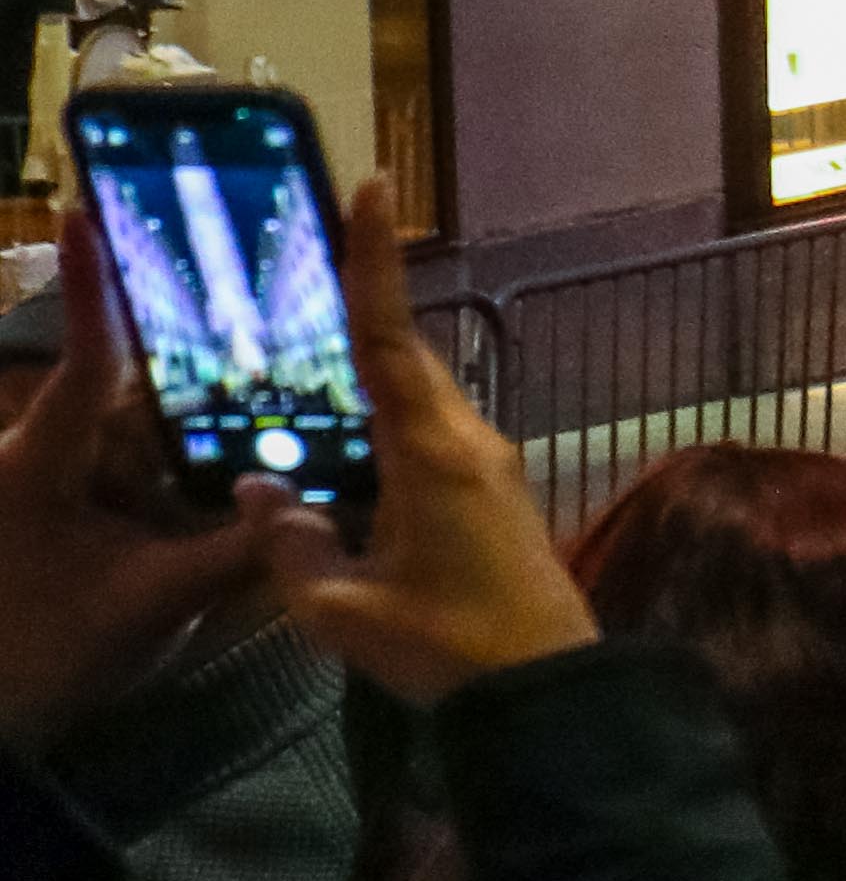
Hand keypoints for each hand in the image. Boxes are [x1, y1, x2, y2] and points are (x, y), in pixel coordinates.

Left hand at [0, 217, 286, 752]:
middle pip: (137, 395)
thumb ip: (232, 554)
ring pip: (144, 439)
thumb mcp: (142, 607)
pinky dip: (186, 480)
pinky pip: (138, 478)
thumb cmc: (39, 654)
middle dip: (203, 383)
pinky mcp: (67, 513)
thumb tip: (311, 506)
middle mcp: (42, 455)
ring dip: (203, 441)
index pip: (84, 360)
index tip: (86, 210)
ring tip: (287, 416)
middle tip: (279, 336)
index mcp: (39, 461)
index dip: (88, 284)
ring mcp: (52, 483)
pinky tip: (247, 484)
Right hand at [249, 182, 600, 704]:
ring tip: (307, 360)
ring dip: (370, 377)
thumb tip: (263, 491)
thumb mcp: (342, 609)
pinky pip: (430, 436)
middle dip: (359, 314)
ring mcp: (488, 467)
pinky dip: (388, 421)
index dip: (374, 261)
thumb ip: (293, 545)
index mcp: (430, 450)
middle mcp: (467, 441)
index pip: (390, 336)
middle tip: (306, 274)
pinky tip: (348, 444)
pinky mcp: (494, 496)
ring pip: (418, 399)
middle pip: (403, 359)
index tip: (371, 188)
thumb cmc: (448, 646)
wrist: (547, 692)